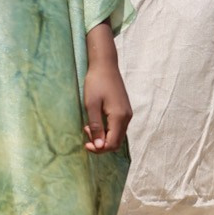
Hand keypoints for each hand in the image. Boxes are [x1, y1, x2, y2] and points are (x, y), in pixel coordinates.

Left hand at [82, 26, 132, 153]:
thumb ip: (96, 126)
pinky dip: (108, 130)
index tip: (85, 144)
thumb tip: (99, 146)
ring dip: (103, 137)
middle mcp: (127, 117)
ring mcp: (127, 113)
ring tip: (88, 127)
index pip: (112, 144)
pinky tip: (96, 122)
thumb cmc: (96, 83)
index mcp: (119, 117)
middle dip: (101, 144)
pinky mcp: (125, 110)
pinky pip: (118, 127)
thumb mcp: (91, 105)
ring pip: (117, 135)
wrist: (105, 65)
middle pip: (116, 142)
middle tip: (86, 135)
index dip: (99, 149)